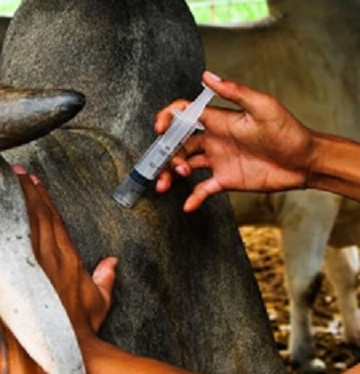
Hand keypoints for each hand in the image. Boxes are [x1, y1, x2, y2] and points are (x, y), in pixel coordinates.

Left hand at [14, 166, 117, 344]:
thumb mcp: (101, 301)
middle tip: (17, 172)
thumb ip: (105, 279)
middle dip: (29, 192)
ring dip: (19, 201)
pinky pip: (15, 243)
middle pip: (40, 217)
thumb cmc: (85, 326)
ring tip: (8, 181)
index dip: (44, 200)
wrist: (72, 345)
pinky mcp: (25, 276)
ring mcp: (39, 265)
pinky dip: (9, 223)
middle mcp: (54, 258)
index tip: (35, 183)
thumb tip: (111, 263)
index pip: (56, 222)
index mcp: (71, 259)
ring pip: (28, 224)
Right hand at [155, 71, 315, 211]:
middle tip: (171, 167)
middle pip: (178, 144)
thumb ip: (234, 92)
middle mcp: (213, 139)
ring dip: (171, 174)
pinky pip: (202, 189)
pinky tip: (187, 205)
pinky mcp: (225, 180)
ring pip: (184, 165)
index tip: (160, 131)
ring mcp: (218, 160)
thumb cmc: (288, 131)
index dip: (167, 119)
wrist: (305, 161)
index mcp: (218, 121)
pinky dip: (193, 197)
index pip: (184, 115)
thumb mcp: (263, 107)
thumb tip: (207, 76)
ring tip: (167, 185)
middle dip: (166, 155)